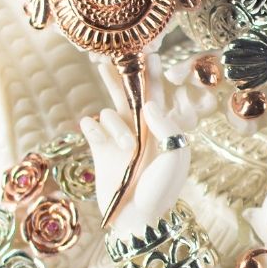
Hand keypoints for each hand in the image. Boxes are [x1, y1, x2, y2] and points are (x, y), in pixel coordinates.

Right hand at [81, 53, 210, 235]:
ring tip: (126, 151)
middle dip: (118, 74)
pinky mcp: (99, 148)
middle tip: (107, 51)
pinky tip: (100, 139)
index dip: (151, 70)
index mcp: (162, 128)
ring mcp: (118, 138)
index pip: (156, 91)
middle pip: (127, 92)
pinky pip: (90, 124)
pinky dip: (94, 128)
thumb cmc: (162, 189)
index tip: (147, 48)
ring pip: (110, 111)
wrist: (137, 219)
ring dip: (116, 126)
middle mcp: (140, 129)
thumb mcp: (175, 155)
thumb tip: (151, 103)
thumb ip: (168, 125)